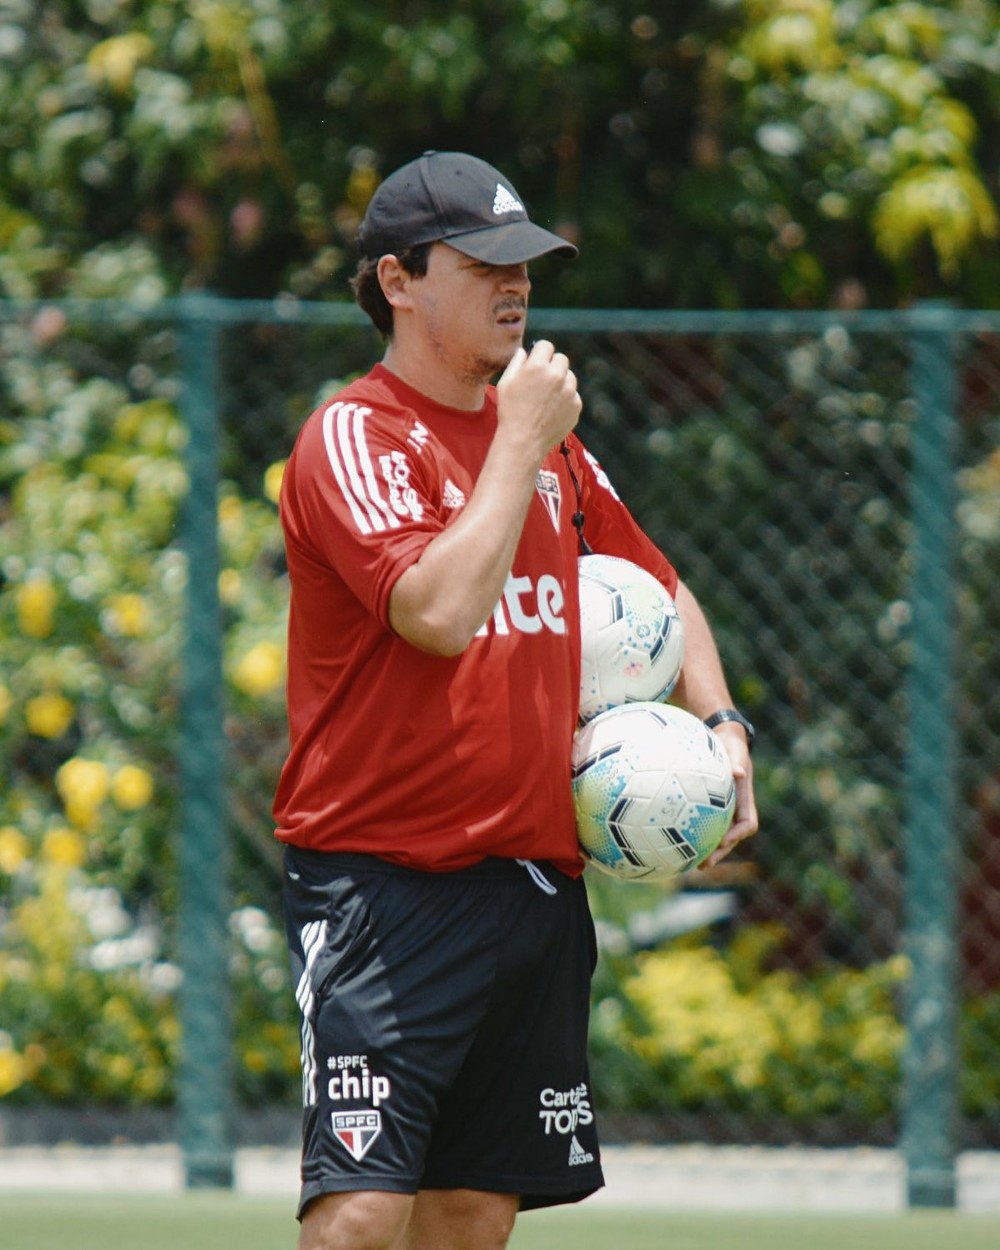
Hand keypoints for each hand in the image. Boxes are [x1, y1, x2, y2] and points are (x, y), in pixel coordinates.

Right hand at [496, 339, 580, 459]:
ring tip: (546, 398)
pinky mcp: (576, 405)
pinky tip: (552, 410)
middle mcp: (557, 375)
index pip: (546, 346)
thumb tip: (525, 351)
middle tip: (542, 381)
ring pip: (569, 376)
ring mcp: (569, 391)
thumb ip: (516, 363)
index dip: (540, 354)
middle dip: (553, 366)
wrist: (524, 441)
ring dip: (561, 382)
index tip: (537, 363)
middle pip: (561, 359)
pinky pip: (573, 395)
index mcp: (538, 366)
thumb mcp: (505, 383)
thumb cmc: (510, 412)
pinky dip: (565, 399)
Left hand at [700, 723, 757, 869]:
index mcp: (745, 797)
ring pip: (720, 834)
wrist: (726, 739)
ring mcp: (725, 808)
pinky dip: (697, 834)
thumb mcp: (735, 749)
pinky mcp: (713, 806)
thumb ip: (737, 760)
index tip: (724, 842)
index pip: (747, 823)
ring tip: (692, 863)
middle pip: (733, 837)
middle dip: (721, 852)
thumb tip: (737, 772)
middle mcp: (736, 807)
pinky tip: (679, 840)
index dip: (737, 835)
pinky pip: (707, 823)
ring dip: (710, 850)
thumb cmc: (731, 744)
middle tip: (705, 864)